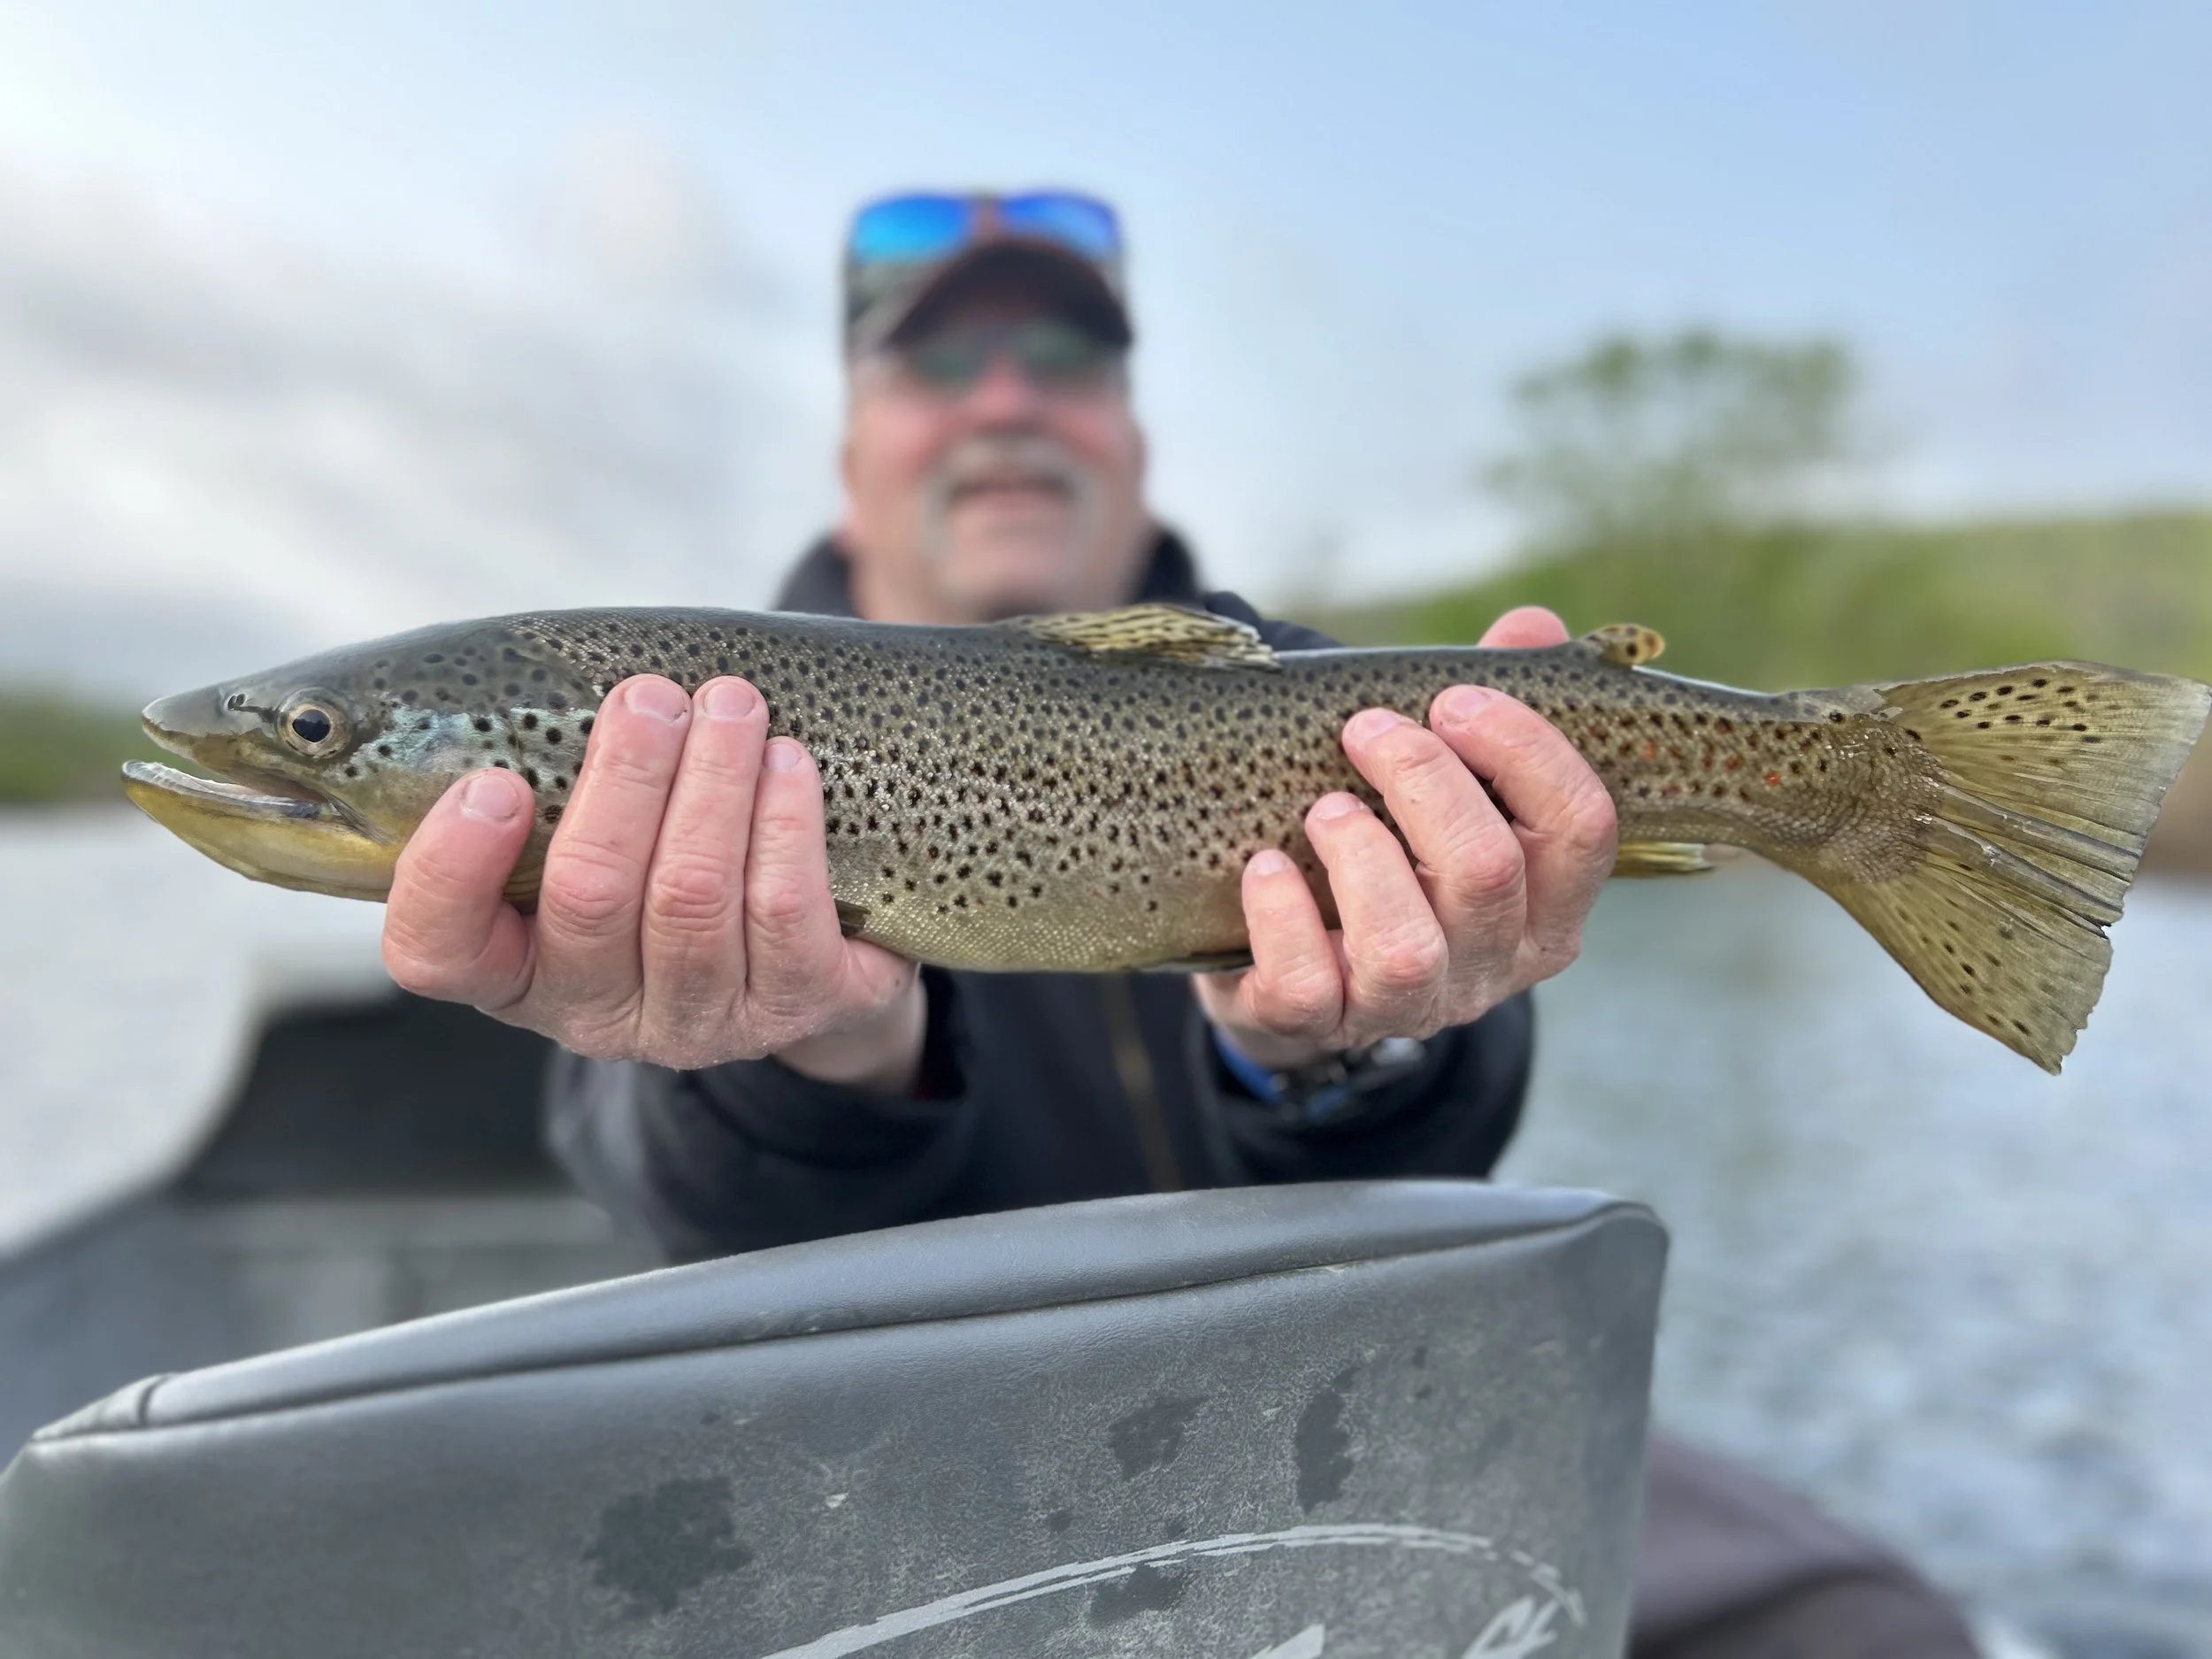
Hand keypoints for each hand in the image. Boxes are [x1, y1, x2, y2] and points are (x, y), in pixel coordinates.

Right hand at [382, 674, 923, 1087]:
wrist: (817, 936)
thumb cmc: (667, 849)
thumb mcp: (587, 823)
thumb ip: (550, 773)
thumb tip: (548, 675)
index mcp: (513, 968)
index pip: (437, 952)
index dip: (453, 873)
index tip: (496, 782)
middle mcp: (596, 1011)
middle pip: (589, 895)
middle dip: (624, 779)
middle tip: (649, 695)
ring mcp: (698, 1024)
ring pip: (691, 894)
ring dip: (712, 781)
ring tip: (730, 703)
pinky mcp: (796, 1008)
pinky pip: (784, 910)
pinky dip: (783, 822)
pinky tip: (786, 761)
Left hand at [1193, 606, 1616, 1069]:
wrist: (1296, 975)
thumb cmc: (1390, 858)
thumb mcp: (1446, 789)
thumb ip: (1492, 713)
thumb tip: (1533, 626)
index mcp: (1550, 903)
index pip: (1583, 828)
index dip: (1525, 751)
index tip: (1453, 700)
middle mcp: (1494, 963)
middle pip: (1489, 870)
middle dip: (1425, 781)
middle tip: (1367, 730)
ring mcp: (1410, 1006)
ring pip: (1405, 946)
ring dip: (1361, 855)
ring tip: (1325, 807)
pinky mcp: (1320, 1025)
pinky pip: (1307, 987)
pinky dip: (1282, 917)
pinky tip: (1266, 867)